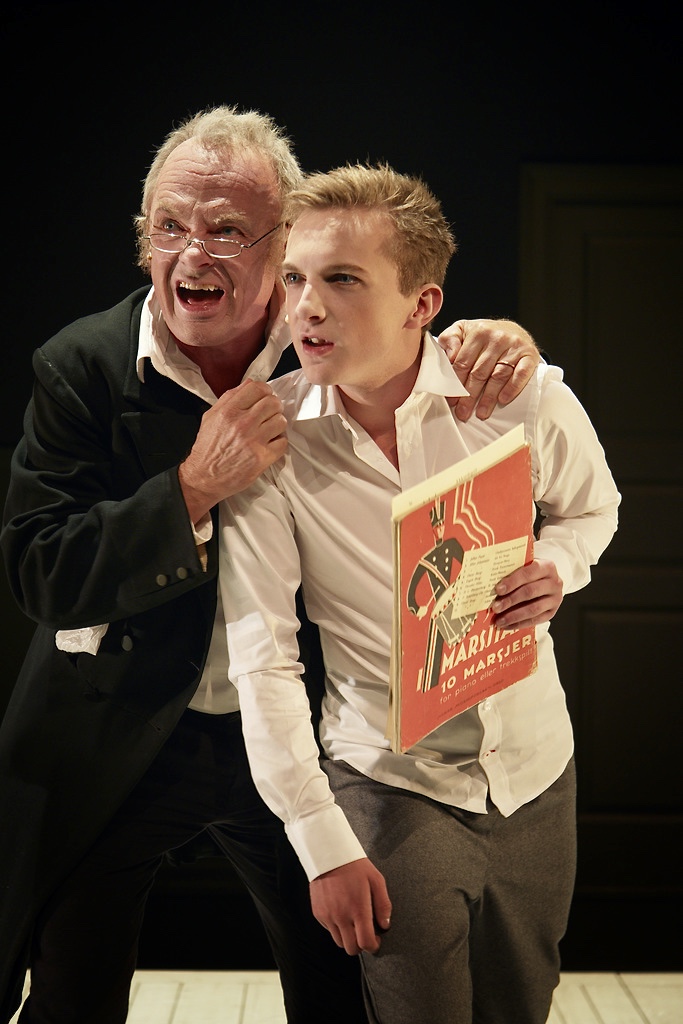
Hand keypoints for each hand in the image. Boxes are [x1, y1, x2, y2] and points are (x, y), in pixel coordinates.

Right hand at [178, 379, 287, 523]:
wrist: (203, 478)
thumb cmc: (207, 449)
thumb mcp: (211, 417)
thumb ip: (229, 398)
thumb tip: (249, 384)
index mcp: (228, 411)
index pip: (258, 388)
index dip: (265, 391)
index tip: (265, 397)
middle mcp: (242, 424)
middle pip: (273, 403)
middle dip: (274, 407)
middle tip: (269, 414)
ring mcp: (254, 441)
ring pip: (281, 421)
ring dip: (277, 425)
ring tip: (269, 430)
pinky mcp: (262, 458)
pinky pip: (282, 442)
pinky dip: (278, 443)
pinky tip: (269, 444)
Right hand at [310, 858, 391, 955]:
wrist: (328, 854)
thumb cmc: (354, 866)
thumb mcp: (376, 880)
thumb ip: (384, 905)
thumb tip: (385, 924)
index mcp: (358, 909)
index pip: (365, 943)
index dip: (373, 946)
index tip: (376, 940)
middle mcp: (341, 916)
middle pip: (351, 949)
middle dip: (361, 945)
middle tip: (365, 933)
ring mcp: (327, 916)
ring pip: (339, 942)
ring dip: (348, 938)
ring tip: (353, 923)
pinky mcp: (318, 913)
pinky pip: (329, 930)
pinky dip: (337, 928)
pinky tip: (342, 914)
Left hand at [437, 319, 539, 421]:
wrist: (512, 329)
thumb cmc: (484, 335)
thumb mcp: (462, 330)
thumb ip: (449, 339)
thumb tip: (450, 356)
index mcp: (478, 332)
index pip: (463, 363)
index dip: (456, 384)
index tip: (451, 400)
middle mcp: (497, 338)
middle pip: (479, 372)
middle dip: (470, 396)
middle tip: (463, 413)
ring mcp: (514, 346)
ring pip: (498, 376)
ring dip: (489, 397)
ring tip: (481, 413)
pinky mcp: (529, 354)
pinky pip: (520, 374)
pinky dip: (512, 388)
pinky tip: (503, 400)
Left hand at [491, 559, 562, 629]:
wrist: (546, 581)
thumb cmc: (530, 573)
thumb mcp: (524, 567)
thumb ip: (512, 571)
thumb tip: (490, 582)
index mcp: (547, 567)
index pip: (528, 573)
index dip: (512, 582)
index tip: (498, 590)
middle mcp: (554, 583)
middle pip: (530, 592)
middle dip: (510, 601)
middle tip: (496, 607)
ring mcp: (555, 599)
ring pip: (533, 609)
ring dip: (514, 616)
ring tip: (499, 620)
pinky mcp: (552, 612)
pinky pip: (535, 620)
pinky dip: (519, 624)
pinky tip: (507, 625)